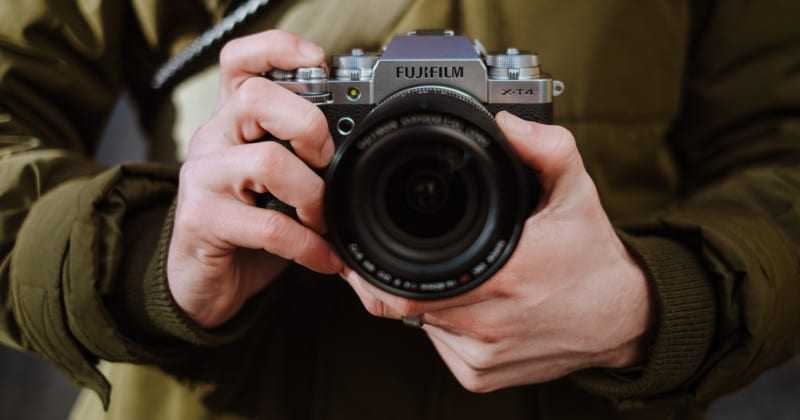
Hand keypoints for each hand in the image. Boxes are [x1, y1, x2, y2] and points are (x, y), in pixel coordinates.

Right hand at [168, 30, 342, 326]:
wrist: (203, 281)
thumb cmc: (248, 227)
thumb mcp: (278, 184)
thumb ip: (306, 160)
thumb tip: (363, 152)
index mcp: (234, 121)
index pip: (240, 62)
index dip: (276, 49)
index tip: (319, 62)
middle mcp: (213, 138)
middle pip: (255, 97)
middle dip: (307, 124)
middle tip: (325, 159)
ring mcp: (203, 177)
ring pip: (265, 160)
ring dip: (311, 194)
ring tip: (323, 218)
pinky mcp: (202, 219)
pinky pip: (269, 226)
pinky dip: (308, 245)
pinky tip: (324, 257)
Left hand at [341, 111, 652, 391]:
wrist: (623, 319)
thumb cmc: (592, 258)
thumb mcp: (576, 193)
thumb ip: (546, 149)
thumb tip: (506, 122)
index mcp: (507, 275)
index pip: (411, 283)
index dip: (379, 266)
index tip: (370, 247)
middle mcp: (491, 323)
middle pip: (408, 304)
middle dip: (402, 274)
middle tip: (412, 250)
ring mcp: (483, 356)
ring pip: (421, 324)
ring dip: (427, 298)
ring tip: (458, 274)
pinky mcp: (481, 376)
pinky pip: (440, 346)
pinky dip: (442, 324)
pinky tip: (469, 303)